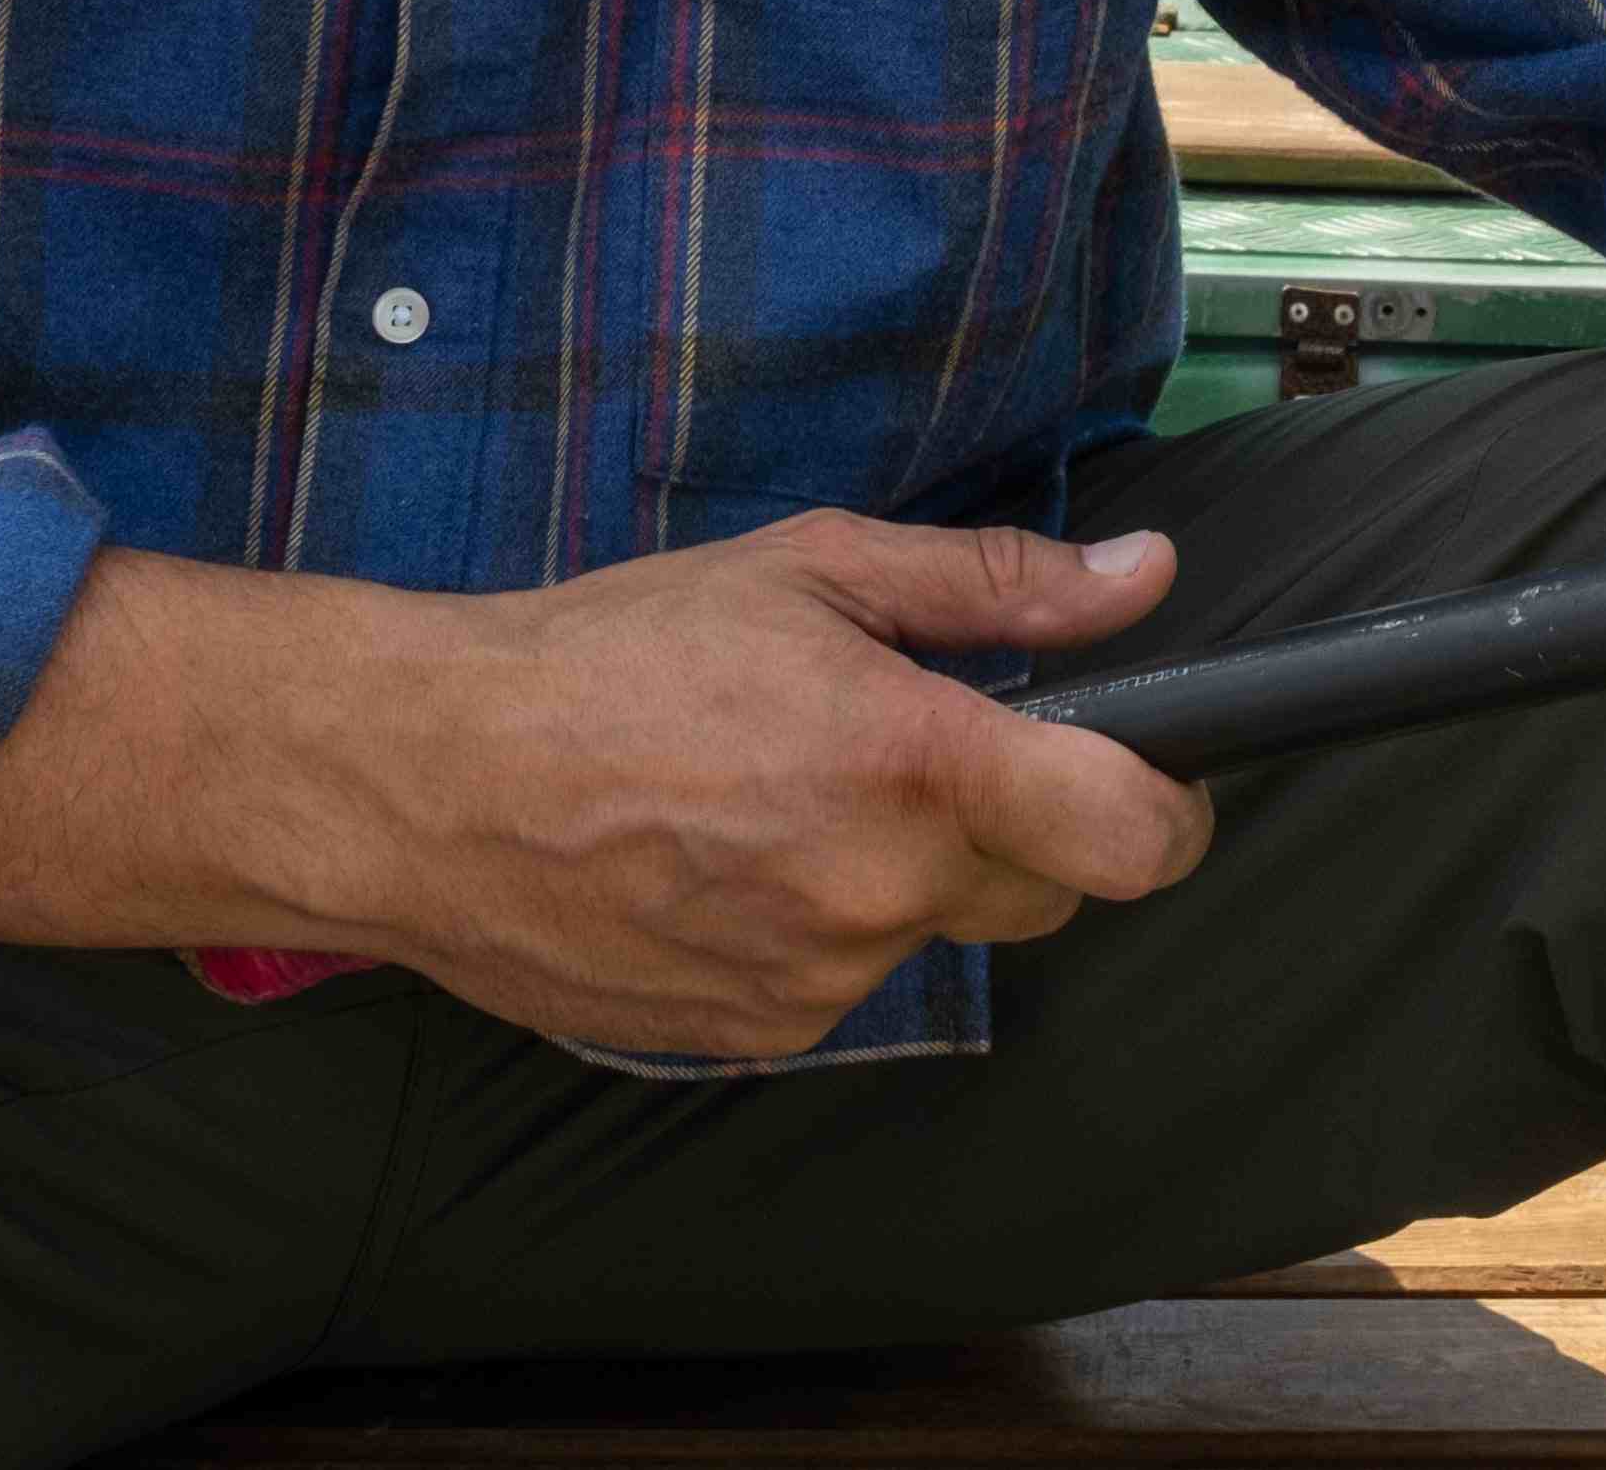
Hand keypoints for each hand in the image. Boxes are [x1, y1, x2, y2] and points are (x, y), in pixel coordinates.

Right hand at [0, 518, 1215, 1060]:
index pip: (1132, 834)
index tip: (1158, 776)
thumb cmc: (608, 656)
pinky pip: (842, 980)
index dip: (1173, 808)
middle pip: (1046, 891)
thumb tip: (1140, 573)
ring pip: (933, 933)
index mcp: (913, 762)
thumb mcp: (808, 570)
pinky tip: (726, 858)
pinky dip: (817, 925)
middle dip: (1021, 825)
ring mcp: (817, 979)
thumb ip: (994, 586)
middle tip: (916, 746)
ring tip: (778, 791)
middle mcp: (880, 889)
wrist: (432, 785)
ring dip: (899, 873)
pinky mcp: (755, 1035)